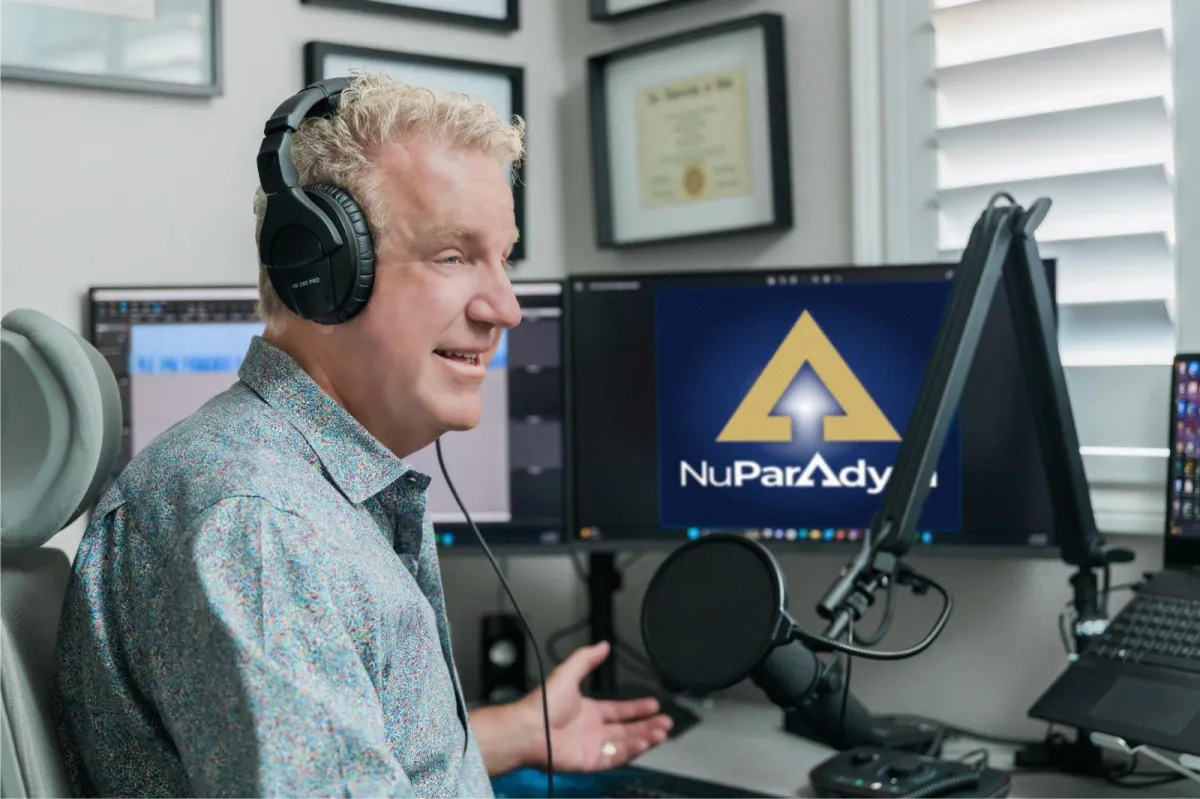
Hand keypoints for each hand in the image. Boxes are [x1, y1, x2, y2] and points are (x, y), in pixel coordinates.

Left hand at [521, 641, 673, 771]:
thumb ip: (586, 658)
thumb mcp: (568, 672)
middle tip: (665, 722)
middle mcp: (592, 730)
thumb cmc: (541, 704)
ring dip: (645, 738)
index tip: (653, 705)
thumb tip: (602, 645)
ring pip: (626, 744)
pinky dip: (632, 751)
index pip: (619, 711)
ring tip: (662, 731)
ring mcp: (592, 747)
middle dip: (648, 725)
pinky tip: (644, 742)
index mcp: (589, 711)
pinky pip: (616, 758)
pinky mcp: (590, 762)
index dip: (637, 708)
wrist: (528, 729)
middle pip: (628, 729)